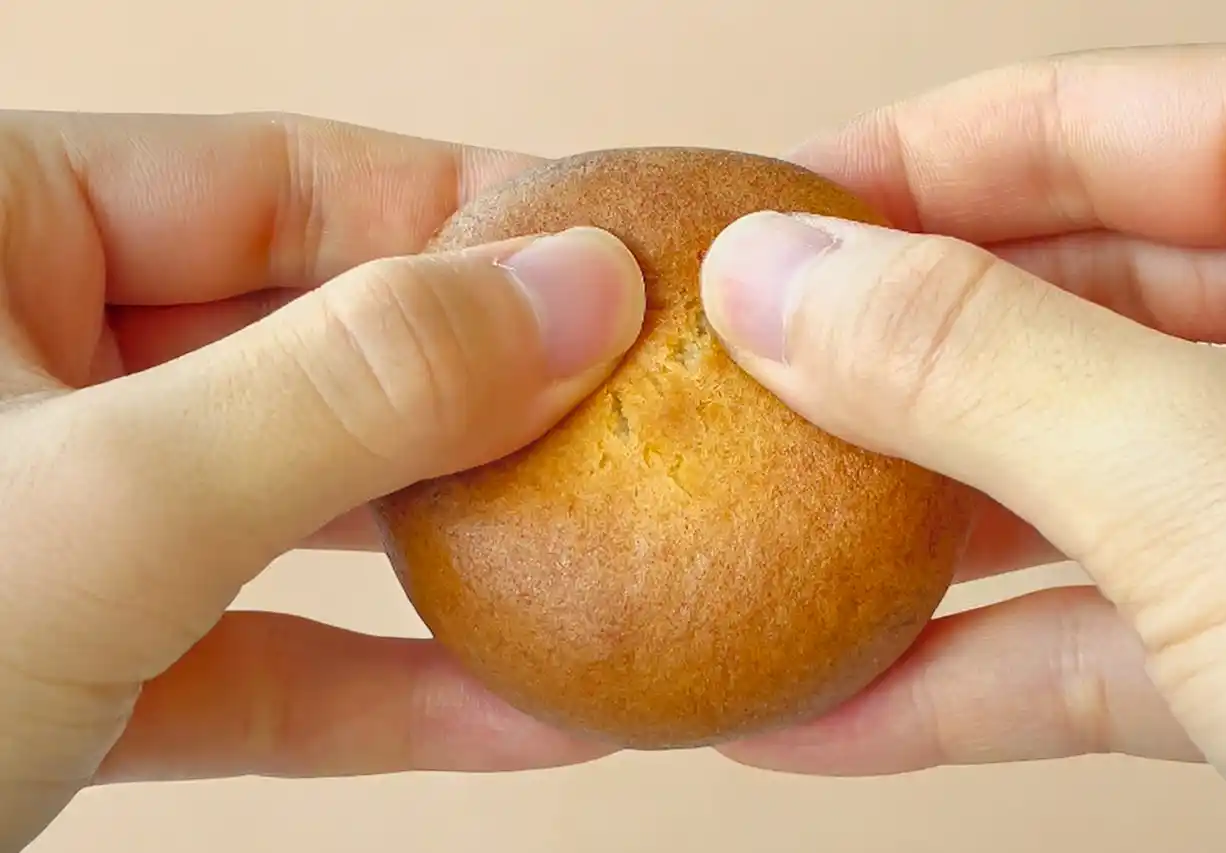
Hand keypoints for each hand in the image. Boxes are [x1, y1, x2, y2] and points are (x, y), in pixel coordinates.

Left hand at [0, 113, 645, 849]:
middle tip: (646, 428)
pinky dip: (391, 695)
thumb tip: (570, 298)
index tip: (622, 273)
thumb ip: (347, 389)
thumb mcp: (95, 503)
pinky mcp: (79, 668)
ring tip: (616, 567)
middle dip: (488, 407)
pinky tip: (530, 712)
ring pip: (302, 517)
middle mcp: (31, 359)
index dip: (474, 223)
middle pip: (318, 349)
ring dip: (460, 566)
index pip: (292, 180)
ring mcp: (62, 519)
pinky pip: (264, 663)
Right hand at [699, 44, 1225, 834]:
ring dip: (889, 544)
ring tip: (739, 559)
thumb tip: (775, 280)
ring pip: (1053, 486)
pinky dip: (955, 687)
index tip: (751, 228)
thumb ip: (980, 365)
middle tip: (721, 399)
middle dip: (871, 368)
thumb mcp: (1225, 489)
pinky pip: (1087, 644)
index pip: (1084, 126)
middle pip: (1047, 308)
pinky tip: (821, 719)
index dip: (896, 168)